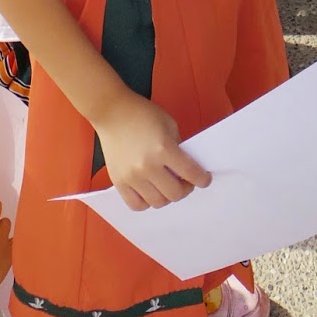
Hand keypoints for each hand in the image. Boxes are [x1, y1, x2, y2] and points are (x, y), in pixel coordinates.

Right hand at [94, 90, 210, 211]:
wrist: (112, 111)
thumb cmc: (142, 113)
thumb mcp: (169, 124)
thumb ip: (178, 147)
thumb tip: (185, 167)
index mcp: (163, 148)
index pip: (190, 173)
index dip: (202, 179)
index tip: (205, 179)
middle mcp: (148, 166)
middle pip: (175, 193)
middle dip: (185, 189)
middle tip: (185, 181)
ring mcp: (132, 176)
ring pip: (157, 202)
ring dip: (167, 196)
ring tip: (167, 185)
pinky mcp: (118, 182)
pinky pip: (137, 205)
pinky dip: (147, 202)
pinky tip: (150, 191)